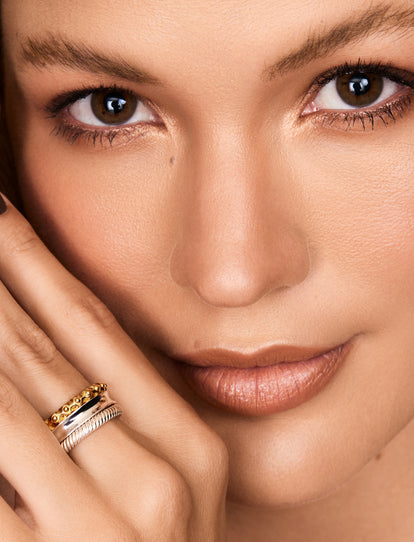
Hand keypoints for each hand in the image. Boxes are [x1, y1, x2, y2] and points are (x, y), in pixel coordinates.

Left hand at [0, 195, 227, 540]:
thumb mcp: (168, 487)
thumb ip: (121, 413)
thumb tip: (51, 332)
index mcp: (190, 449)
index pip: (95, 327)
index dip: (37, 262)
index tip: (2, 212)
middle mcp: (155, 482)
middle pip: (44, 351)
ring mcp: (101, 534)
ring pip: (8, 399)